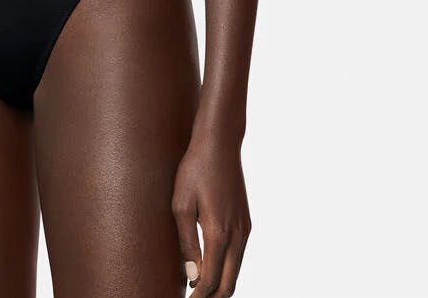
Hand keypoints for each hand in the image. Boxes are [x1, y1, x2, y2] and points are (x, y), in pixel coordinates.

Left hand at [171, 134, 251, 296]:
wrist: (220, 144)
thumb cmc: (195, 170)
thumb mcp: (181, 205)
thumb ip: (187, 244)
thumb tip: (192, 278)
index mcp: (219, 233)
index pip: (211, 281)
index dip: (198, 297)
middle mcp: (237, 236)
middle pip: (229, 284)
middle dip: (212, 297)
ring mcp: (244, 229)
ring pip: (235, 271)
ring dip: (219, 285)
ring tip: (197, 288)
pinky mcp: (246, 222)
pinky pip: (238, 256)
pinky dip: (226, 269)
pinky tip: (210, 267)